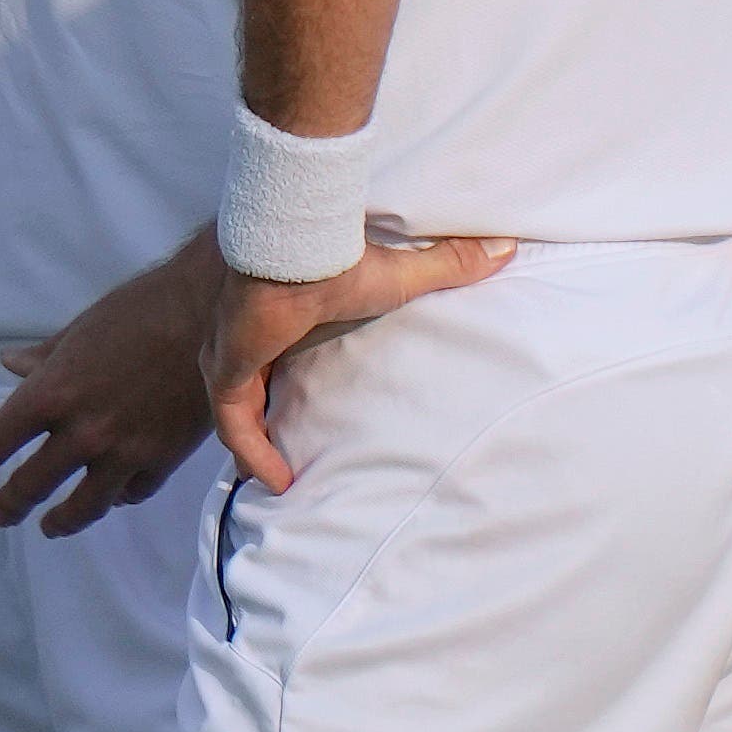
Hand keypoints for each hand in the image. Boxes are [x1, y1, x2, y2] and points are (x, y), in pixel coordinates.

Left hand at [0, 232, 239, 533]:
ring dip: (60, 521)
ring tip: (50, 525)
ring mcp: (124, 454)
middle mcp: (81, 434)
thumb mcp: (80, 330)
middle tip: (1, 513)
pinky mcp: (163, 461)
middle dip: (8, 505)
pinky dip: (118, 498)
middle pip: (29, 487)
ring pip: (82, 508)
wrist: (213, 314)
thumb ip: (43, 358)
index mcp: (50, 395)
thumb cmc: (141, 309)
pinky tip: (112, 497)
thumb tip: (9, 365)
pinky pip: (132, 494)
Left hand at [201, 227, 513, 494]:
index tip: (302, 402)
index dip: (281, 374)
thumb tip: (504, 249)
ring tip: (279, 477)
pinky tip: (277, 482)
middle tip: (287, 448)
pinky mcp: (227, 371)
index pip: (272, 351)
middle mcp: (246, 337)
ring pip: (236, 410)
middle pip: (248, 385)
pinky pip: (235, 426)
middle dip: (263, 415)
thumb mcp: (401, 275)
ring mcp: (230, 355)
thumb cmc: (340, 259)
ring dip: (254, 443)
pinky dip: (254, 453)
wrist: (299, 250)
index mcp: (279, 314)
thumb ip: (448, 265)